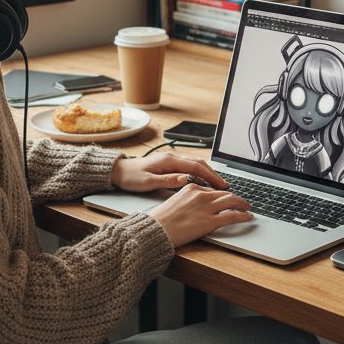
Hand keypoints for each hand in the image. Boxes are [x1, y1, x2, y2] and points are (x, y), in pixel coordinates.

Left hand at [111, 153, 227, 192]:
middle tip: (224, 186)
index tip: (221, 185)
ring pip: (195, 164)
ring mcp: (171, 160)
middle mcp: (172, 157)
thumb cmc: (131, 177)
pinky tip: (202, 181)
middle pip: (199, 163)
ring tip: (217, 184)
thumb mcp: (148, 182)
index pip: (196, 167)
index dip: (211, 176)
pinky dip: (199, 173)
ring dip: (207, 173)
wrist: (118, 171)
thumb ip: (167, 181)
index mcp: (169, 161)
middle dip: (213, 174)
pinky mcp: (168, 164)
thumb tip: (185, 179)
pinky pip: (188, 166)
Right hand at [147, 182, 252, 247]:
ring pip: (231, 201)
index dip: (221, 195)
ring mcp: (206, 207)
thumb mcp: (174, 202)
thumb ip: (188, 201)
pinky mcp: (210, 221)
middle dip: (236, 197)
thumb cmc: (160, 220)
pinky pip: (232, 216)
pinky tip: (248, 216)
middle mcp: (200, 195)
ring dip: (242, 203)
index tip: (226, 198)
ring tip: (248, 207)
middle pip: (224, 193)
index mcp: (190, 188)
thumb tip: (196, 206)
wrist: (156, 230)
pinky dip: (243, 215)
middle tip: (243, 201)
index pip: (211, 190)